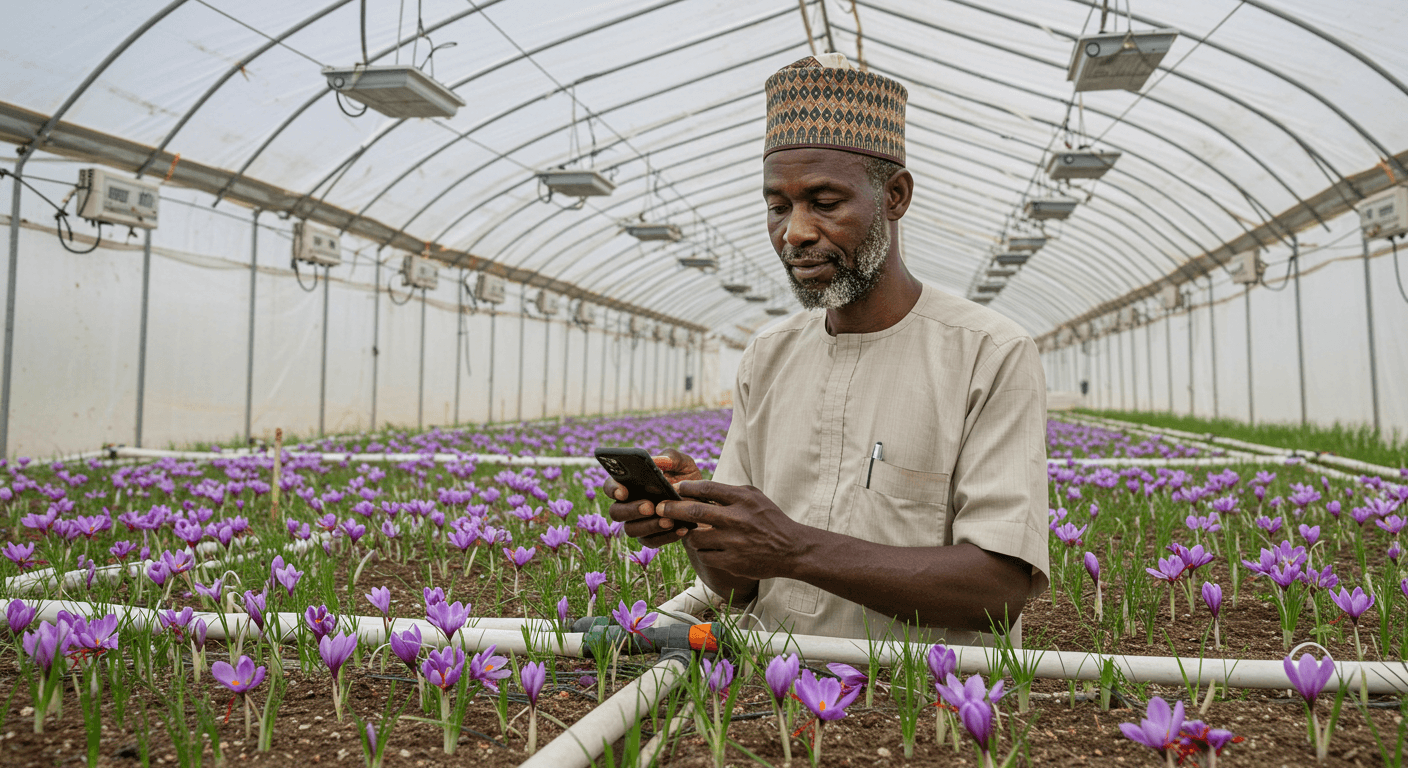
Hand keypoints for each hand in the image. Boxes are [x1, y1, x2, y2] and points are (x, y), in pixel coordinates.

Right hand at [605, 449, 702, 547]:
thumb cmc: (687, 480)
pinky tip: (682, 528)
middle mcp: (628, 505)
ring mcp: (637, 523)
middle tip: (650, 507)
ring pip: (631, 530)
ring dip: (650, 525)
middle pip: (616, 512)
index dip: (613, 489)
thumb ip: (671, 457)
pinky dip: (666, 536)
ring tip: (669, 520)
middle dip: (631, 510)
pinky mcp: (650, 538)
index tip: (623, 491)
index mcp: (630, 484)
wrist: (703, 504)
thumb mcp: (684, 464)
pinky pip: (651, 541)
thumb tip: (658, 461)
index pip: (611, 486)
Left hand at [657, 480, 805, 580]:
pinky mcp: (732, 561)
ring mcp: (734, 542)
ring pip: (695, 538)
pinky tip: (707, 548)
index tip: (675, 489)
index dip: (686, 488)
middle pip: (693, 512)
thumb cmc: (770, 520)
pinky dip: (702, 551)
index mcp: (742, 499)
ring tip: (690, 533)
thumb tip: (698, 489)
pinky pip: (705, 556)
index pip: (706, 489)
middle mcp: (737, 519)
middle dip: (671, 509)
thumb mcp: (754, 497)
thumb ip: (729, 491)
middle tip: (659, 508)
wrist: (791, 549)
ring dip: (688, 535)